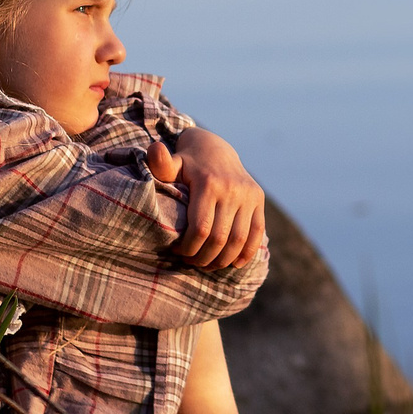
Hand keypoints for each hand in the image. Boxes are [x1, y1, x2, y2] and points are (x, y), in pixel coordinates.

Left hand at [148, 128, 268, 270]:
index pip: (200, 229)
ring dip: (223, 260)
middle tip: (191, 262)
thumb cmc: (186, 164)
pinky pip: (256, 233)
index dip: (189, 248)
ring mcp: (248, 195)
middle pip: (219, 238)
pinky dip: (247, 253)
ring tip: (208, 265)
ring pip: (238, 240)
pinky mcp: (259, 200)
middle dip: (204, 257)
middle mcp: (232, 189)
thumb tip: (154, 148)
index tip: (178, 252)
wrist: (215, 150)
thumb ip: (160, 162)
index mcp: (209, 183)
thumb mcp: (172, 162)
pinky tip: (234, 264)